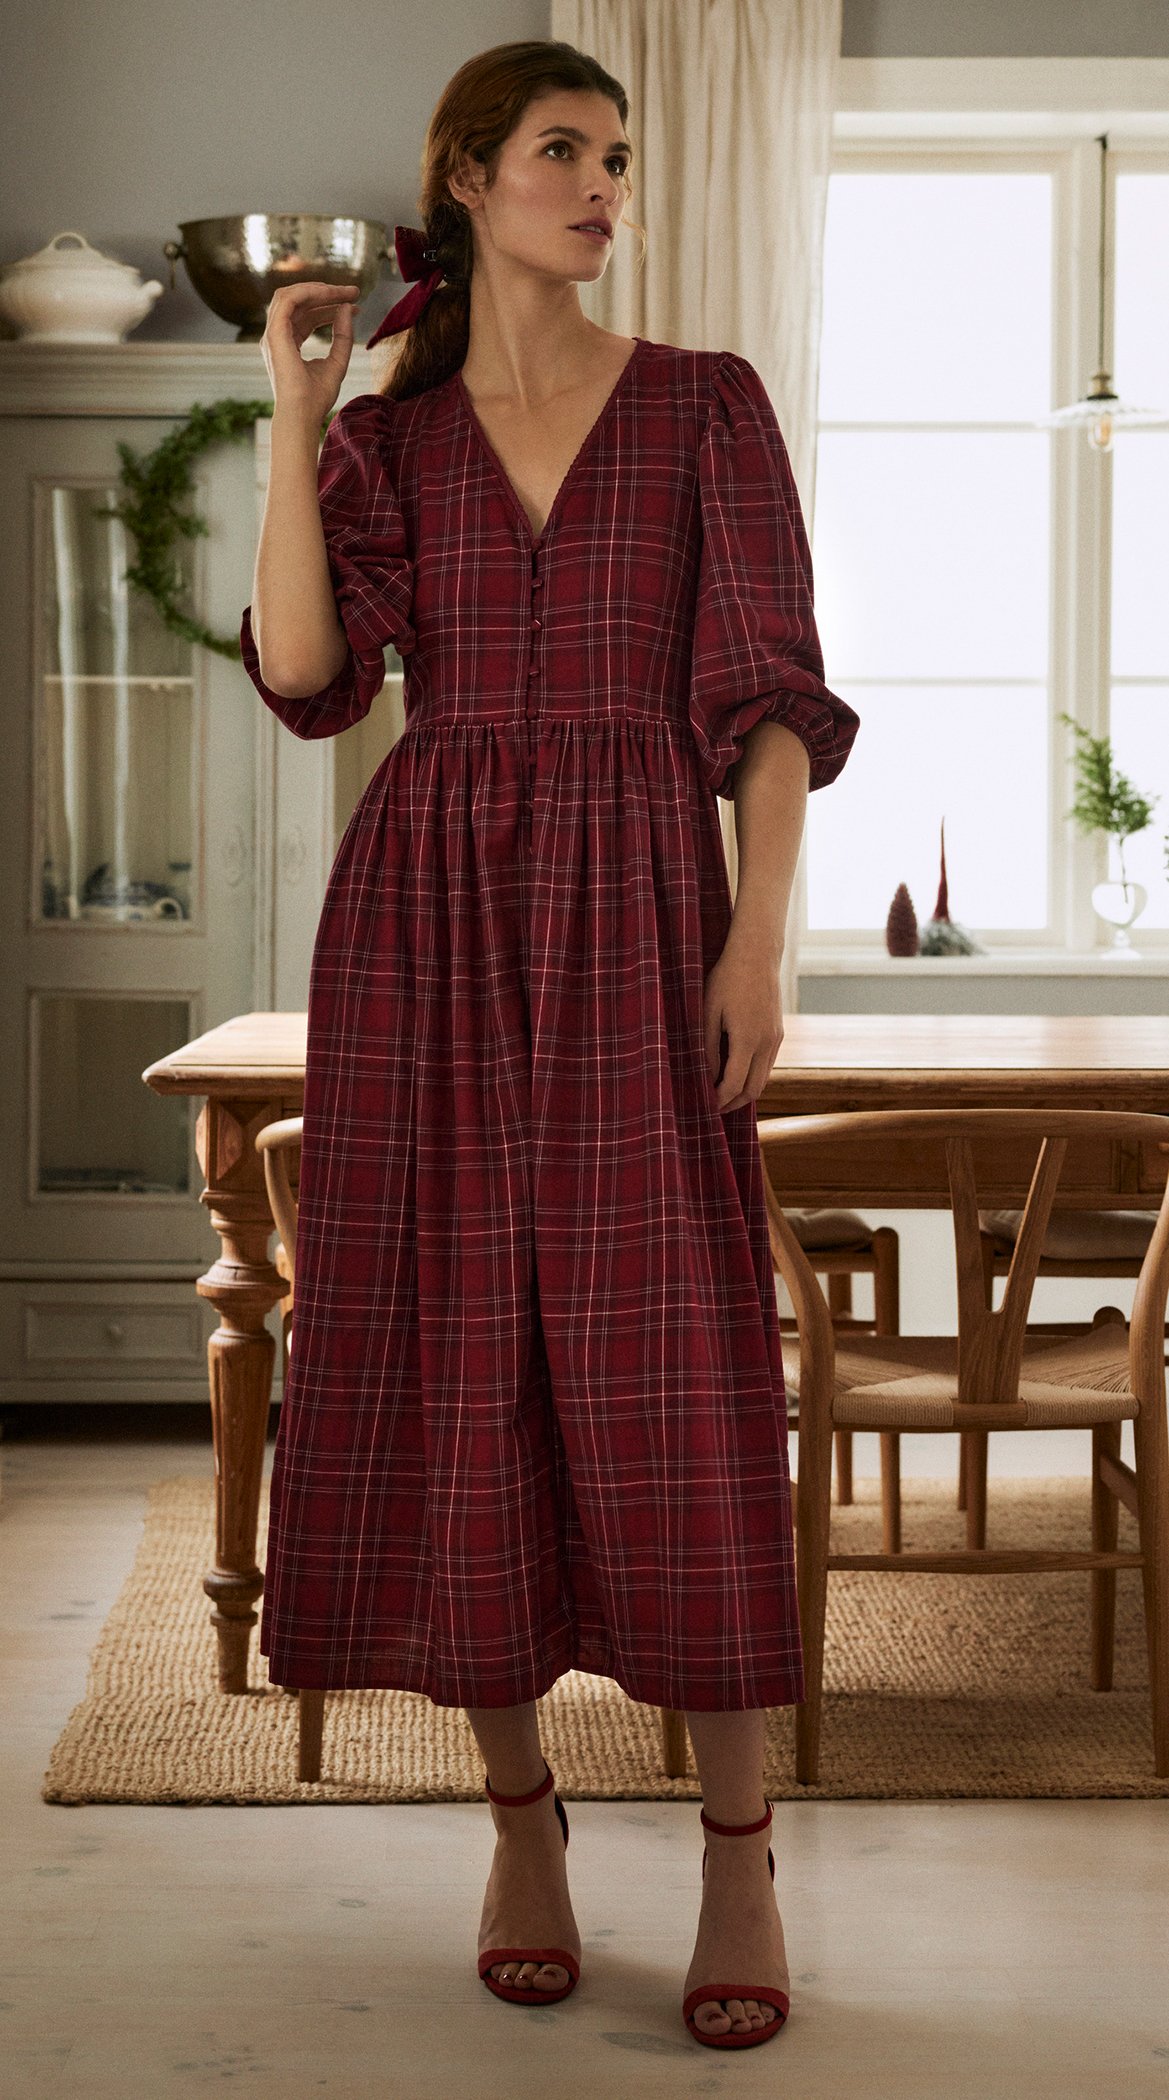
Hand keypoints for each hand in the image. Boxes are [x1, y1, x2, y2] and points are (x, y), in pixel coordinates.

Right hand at [260, 280, 359, 425]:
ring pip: (290, 296)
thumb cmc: (316, 399)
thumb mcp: (337, 363)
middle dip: (325, 293)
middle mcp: (276, 336)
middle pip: (298, 302)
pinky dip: (307, 293)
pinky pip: (288, 301)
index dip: (329, 306)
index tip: (354, 304)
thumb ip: (342, 337)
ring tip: (343, 292)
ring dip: (318, 290)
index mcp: (287, 343)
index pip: (306, 315)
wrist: (303, 416)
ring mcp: (272, 335)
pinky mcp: (274, 335)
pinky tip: (329, 294)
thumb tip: (347, 308)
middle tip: (353, 293)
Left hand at [703, 925, 783, 1113]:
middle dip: (733, 1103)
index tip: (704, 1105)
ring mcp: (775, 1039)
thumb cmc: (727, 979)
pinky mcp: (778, 1033)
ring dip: (744, 1092)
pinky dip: (753, 1076)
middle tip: (713, 1108)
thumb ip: (708, 1047)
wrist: (756, 955)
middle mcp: (766, 1043)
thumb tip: (708, 1076)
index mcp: (747, 1040)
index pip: (734, 1085)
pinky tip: (736, 1073)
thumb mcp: (708, 1011)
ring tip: (723, 1095)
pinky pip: (767, 1065)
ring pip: (763, 1080)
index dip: (719, 1100)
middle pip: (753, 1090)